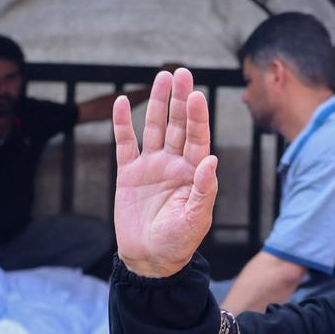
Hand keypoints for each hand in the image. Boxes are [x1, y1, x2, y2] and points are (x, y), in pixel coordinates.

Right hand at [113, 68, 217, 277]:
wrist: (150, 260)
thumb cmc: (179, 243)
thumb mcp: (196, 219)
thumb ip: (204, 189)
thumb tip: (211, 159)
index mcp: (194, 173)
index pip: (198, 138)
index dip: (197, 117)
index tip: (197, 96)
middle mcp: (174, 164)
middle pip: (178, 125)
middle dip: (180, 100)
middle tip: (181, 73)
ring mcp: (151, 167)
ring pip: (155, 128)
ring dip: (158, 103)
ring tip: (162, 77)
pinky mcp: (129, 174)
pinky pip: (125, 143)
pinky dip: (123, 123)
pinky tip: (124, 102)